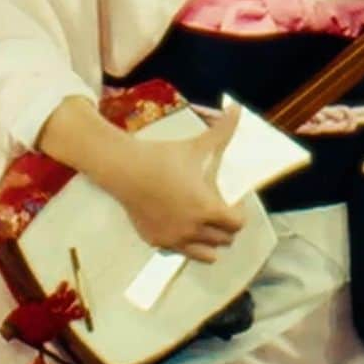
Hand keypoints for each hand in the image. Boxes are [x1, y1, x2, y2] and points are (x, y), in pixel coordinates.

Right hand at [106, 102, 243, 261]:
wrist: (125, 169)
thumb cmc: (162, 158)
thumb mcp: (196, 145)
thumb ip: (222, 130)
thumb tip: (237, 109)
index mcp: (207, 209)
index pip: (237, 225)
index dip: (238, 214)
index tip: (232, 202)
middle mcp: (193, 230)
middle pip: (224, 240)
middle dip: (226, 226)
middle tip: (219, 210)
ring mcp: (174, 240)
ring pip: (205, 254)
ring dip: (209, 241)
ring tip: (204, 222)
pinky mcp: (157, 242)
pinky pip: (180, 252)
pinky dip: (186, 244)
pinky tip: (181, 225)